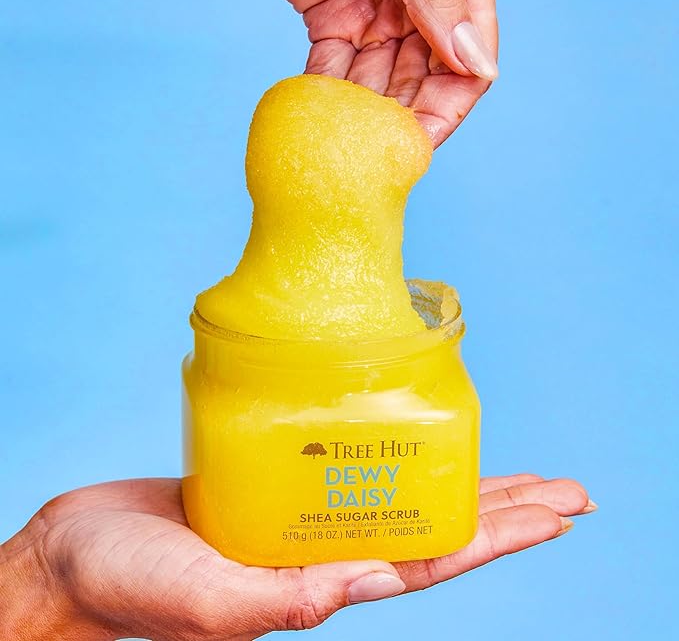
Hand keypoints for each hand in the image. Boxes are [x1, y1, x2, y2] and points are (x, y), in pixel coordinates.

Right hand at [0, 475, 594, 639]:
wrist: (79, 553)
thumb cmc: (128, 587)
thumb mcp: (202, 599)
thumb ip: (278, 601)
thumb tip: (358, 586)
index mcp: (321, 585)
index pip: (434, 559)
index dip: (500, 536)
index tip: (558, 511)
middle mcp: (325, 551)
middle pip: (436, 528)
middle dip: (506, 511)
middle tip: (568, 490)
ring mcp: (304, 518)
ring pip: (403, 497)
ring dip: (462, 484)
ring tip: (518, 472)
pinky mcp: (275, 485)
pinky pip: (351, 468)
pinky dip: (390, 454)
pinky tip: (412, 441)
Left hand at [262, 0, 498, 146]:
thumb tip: (478, 65)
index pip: (467, 62)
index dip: (448, 108)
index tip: (418, 146)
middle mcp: (421, 2)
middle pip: (423, 79)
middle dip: (401, 118)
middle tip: (374, 155)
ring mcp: (376, 9)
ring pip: (378, 80)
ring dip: (363, 112)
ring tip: (345, 143)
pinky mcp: (332, 13)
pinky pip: (334, 65)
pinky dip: (327, 91)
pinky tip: (321, 117)